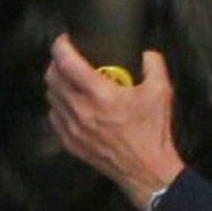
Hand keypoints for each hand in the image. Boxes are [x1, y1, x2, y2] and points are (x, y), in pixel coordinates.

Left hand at [46, 36, 185, 209]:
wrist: (145, 170)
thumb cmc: (152, 130)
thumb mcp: (161, 92)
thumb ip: (154, 64)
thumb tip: (146, 53)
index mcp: (99, 93)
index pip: (66, 61)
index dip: (60, 45)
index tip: (65, 40)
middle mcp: (79, 109)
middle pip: (52, 77)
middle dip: (56, 62)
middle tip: (68, 58)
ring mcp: (71, 128)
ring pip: (50, 96)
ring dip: (56, 84)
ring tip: (69, 80)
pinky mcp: (69, 143)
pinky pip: (54, 117)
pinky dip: (58, 105)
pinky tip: (71, 104)